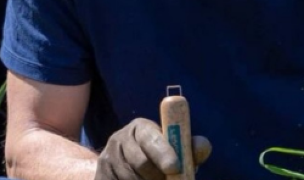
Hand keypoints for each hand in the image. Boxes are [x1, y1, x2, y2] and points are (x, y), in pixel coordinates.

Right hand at [95, 118, 211, 179]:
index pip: (151, 138)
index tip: (175, 167)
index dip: (164, 153)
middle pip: (141, 163)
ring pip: (131, 179)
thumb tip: (203, 146)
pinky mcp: (100, 176)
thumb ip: (190, 149)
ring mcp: (107, 159)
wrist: (123, 172)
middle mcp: (119, 139)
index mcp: (141, 128)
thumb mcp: (175, 152)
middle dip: (158, 177)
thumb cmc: (159, 160)